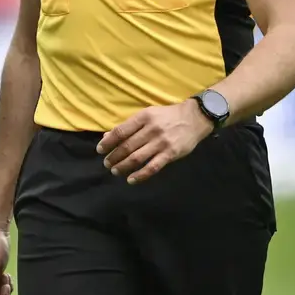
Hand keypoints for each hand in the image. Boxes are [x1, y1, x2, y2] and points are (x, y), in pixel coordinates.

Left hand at [96, 100, 213, 183]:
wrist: (194, 118)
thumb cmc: (167, 116)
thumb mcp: (147, 115)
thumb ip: (129, 126)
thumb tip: (107, 136)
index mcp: (143, 117)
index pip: (120, 131)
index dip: (108, 142)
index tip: (100, 150)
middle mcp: (151, 129)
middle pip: (127, 146)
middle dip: (114, 156)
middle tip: (106, 163)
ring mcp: (161, 142)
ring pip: (137, 157)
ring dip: (123, 166)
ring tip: (115, 171)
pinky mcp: (170, 154)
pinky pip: (152, 167)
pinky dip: (140, 175)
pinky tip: (131, 179)